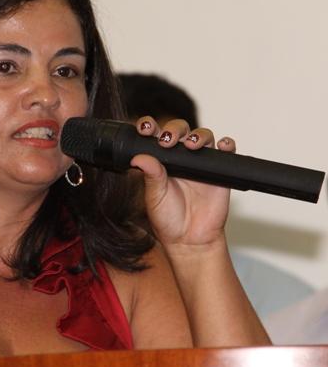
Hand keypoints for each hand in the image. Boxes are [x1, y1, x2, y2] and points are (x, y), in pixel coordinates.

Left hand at [131, 116, 235, 250]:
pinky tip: (222, 146)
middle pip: (180, 130)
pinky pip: (226, 152)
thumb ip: (151, 176)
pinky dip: (227, 144)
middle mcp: (180, 157)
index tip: (144, 128)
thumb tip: (138, 157)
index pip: (154, 136)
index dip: (150, 127)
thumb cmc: (169, 219)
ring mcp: (200, 162)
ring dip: (198, 135)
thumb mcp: (155, 197)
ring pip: (203, 136)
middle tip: (168, 140)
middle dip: (174, 129)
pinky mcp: (220, 170)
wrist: (190, 239)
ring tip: (191, 144)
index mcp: (160, 161)